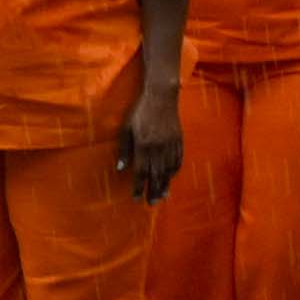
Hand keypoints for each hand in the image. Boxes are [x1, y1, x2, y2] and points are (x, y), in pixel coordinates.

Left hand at [120, 77, 183, 198]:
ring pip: (168, 169)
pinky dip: (174, 170)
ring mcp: (171, 144)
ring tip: (162, 196)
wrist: (161, 96)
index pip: (141, 171)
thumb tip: (121, 169)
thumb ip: (124, 150)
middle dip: (153, 190)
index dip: (138, 186)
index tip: (135, 198)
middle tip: (151, 204)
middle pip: (156, 174)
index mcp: (144, 145)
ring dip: (165, 184)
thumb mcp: (126, 128)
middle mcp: (159, 147)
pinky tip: (171, 177)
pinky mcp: (179, 140)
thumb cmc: (140, 111)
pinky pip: (178, 159)